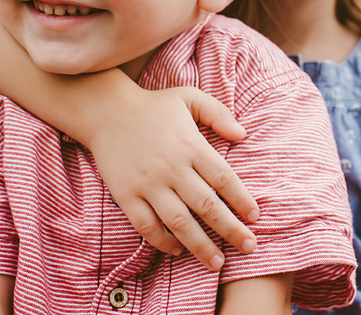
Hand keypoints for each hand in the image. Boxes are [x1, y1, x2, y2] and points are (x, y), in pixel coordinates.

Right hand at [85, 84, 259, 270]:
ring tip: (217, 262)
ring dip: (200, 244)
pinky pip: (146, 225)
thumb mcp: (188, 97)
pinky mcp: (126, 195)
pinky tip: (177, 250)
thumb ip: (217, 113)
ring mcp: (148, 183)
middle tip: (249, 246)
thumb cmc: (153, 106)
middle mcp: (172, 167)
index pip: (224, 178)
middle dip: (231, 229)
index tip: (255, 217)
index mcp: (191, 145)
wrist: (105, 111)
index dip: (242, 200)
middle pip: (207, 205)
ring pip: (179, 222)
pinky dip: (162, 241)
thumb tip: (242, 134)